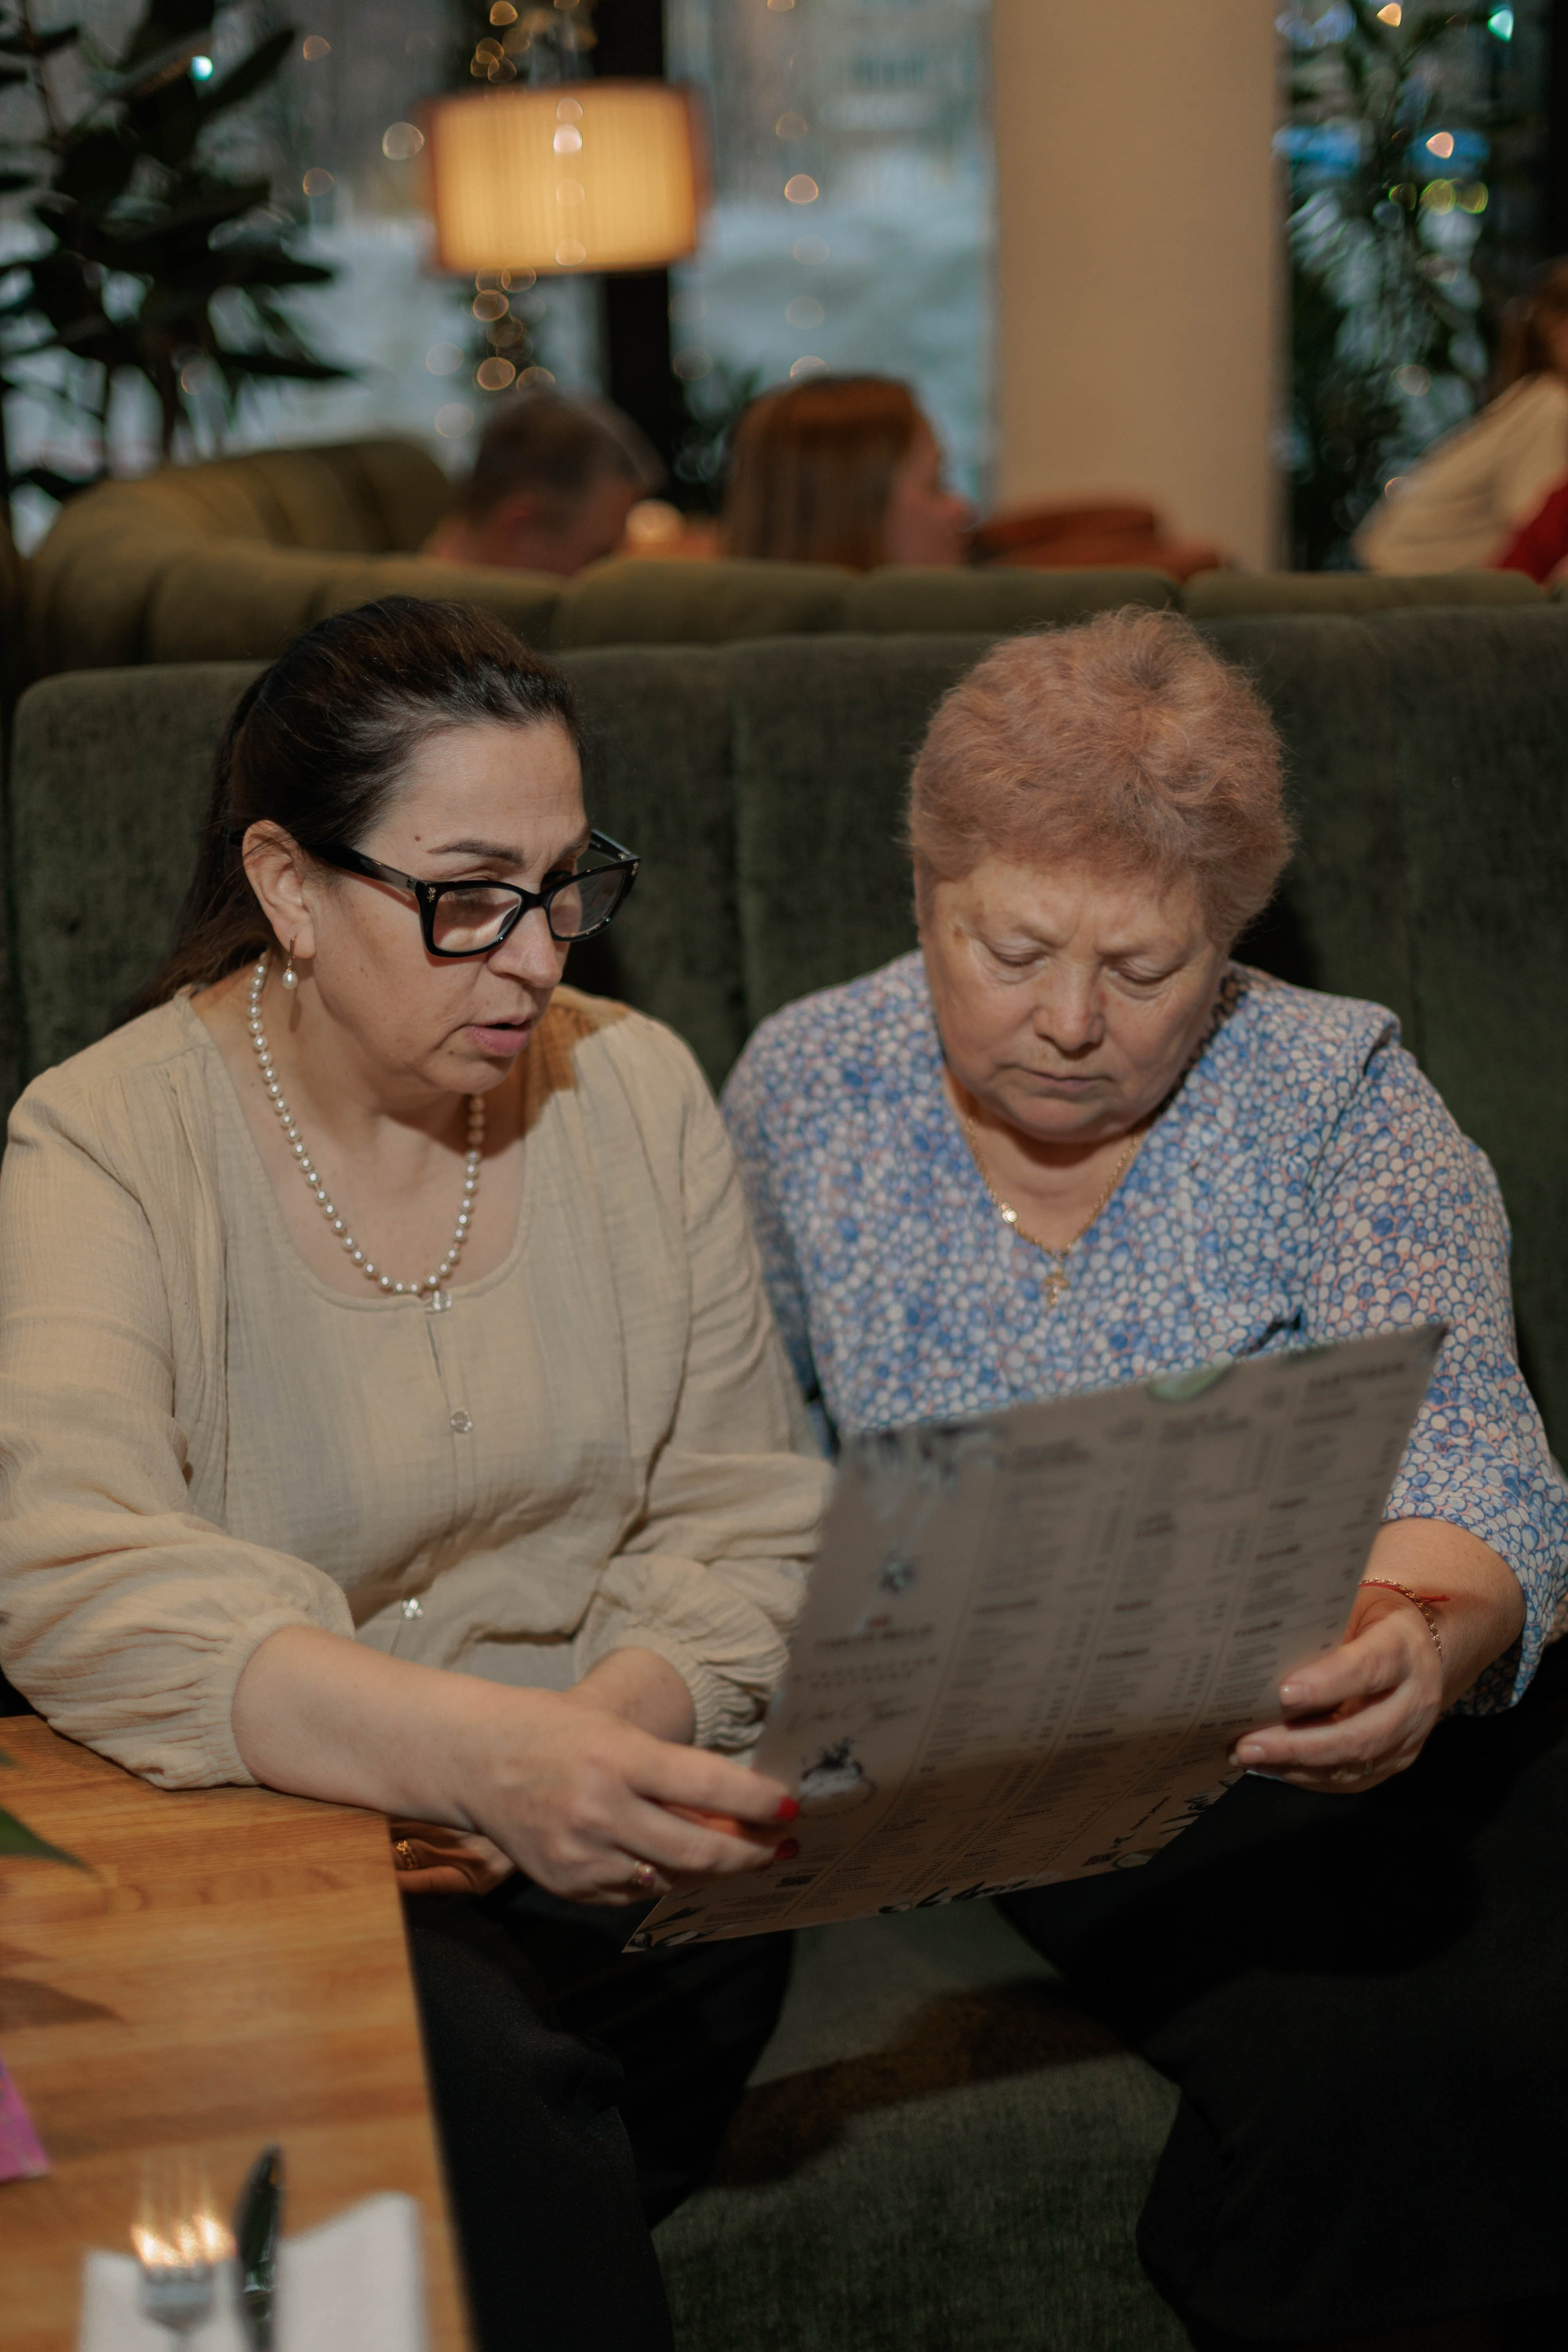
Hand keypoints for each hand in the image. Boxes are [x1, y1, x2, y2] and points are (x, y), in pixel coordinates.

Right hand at [233, 1628, 796, 1909]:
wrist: (474, 1759)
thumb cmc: (553, 1732)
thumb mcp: (616, 1733)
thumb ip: (670, 1774)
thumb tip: (734, 1814)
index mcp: (617, 1757)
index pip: (707, 1787)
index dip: (757, 1804)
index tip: (792, 1810)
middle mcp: (601, 1810)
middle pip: (698, 1850)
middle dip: (752, 1854)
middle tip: (784, 1849)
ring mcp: (582, 1855)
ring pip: (672, 1880)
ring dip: (714, 1872)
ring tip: (743, 1857)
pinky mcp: (567, 1884)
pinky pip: (635, 1893)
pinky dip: (663, 1880)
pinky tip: (679, 1865)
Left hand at [1230, 1586, 1443, 1791]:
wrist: (1422, 1644)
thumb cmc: (1372, 1616)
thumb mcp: (1352, 1605)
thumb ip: (1318, 1628)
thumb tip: (1258, 1651)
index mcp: (1404, 1648)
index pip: (1368, 1669)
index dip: (1327, 1683)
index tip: (1283, 1693)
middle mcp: (1414, 1698)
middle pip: (1359, 1734)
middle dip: (1298, 1744)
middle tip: (1248, 1745)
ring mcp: (1409, 1737)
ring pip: (1353, 1764)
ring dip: (1295, 1766)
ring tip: (1248, 1757)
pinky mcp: (1396, 1760)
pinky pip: (1351, 1779)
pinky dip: (1307, 1776)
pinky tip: (1271, 1765)